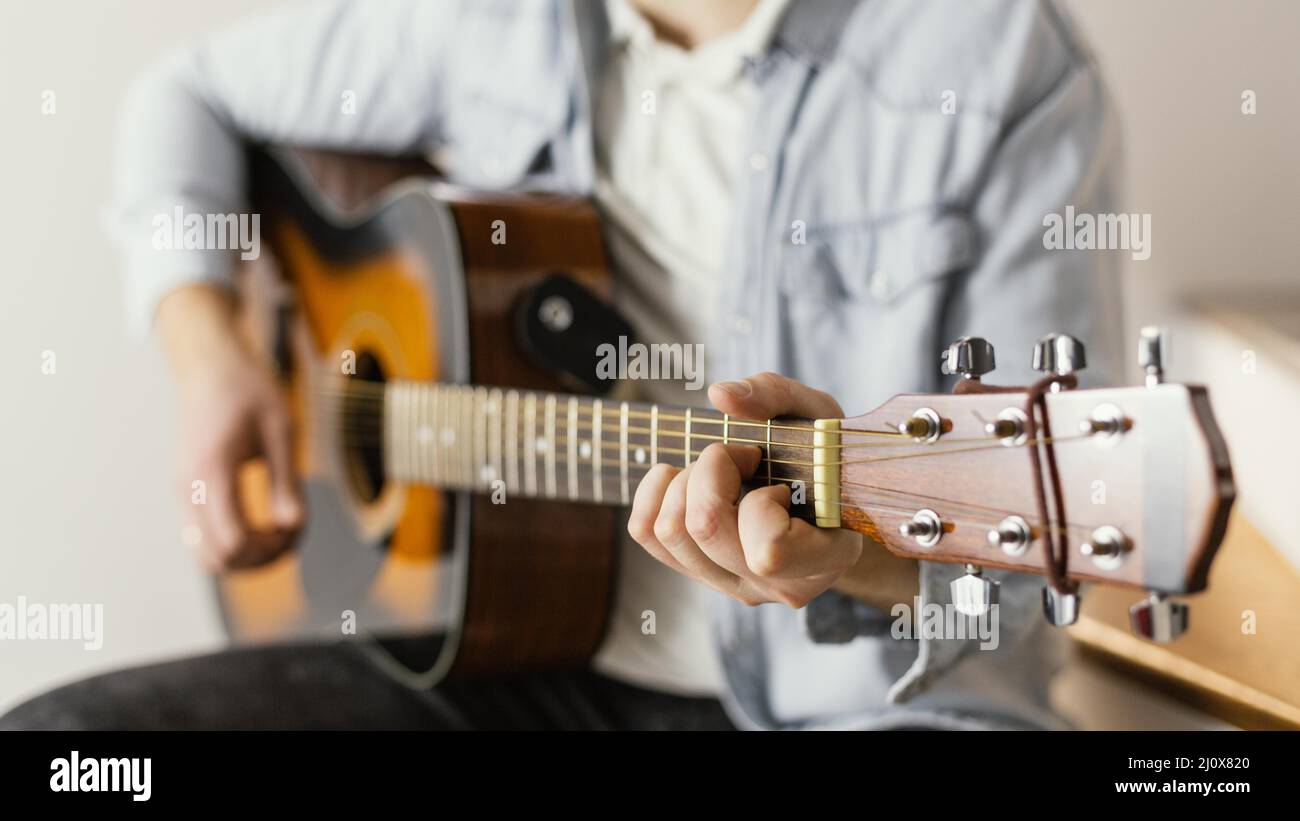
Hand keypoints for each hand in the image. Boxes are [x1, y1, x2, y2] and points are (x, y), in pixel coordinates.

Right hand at [158, 285, 303, 570]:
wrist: (210, 364)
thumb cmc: (249, 390)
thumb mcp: (280, 432)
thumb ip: (287, 483)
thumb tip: (294, 527)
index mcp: (212, 471)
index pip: (233, 542)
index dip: (271, 548)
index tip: (298, 524)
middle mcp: (187, 487)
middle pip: (218, 557)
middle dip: (261, 558)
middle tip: (293, 531)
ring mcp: (181, 491)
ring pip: (206, 554)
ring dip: (247, 555)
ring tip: (281, 529)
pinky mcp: (185, 490)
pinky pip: (204, 536)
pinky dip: (234, 542)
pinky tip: (264, 522)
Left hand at [627, 372, 865, 607]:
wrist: (826, 497)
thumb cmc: (825, 456)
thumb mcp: (817, 414)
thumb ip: (777, 396)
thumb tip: (721, 395)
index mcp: (826, 557)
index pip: (769, 550)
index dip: (763, 501)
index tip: (780, 482)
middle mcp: (778, 585)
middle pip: (706, 528)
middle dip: (713, 470)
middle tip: (743, 458)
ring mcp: (734, 585)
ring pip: (670, 532)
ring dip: (686, 481)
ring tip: (719, 471)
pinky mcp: (699, 574)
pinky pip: (646, 533)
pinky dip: (655, 492)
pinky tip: (687, 480)